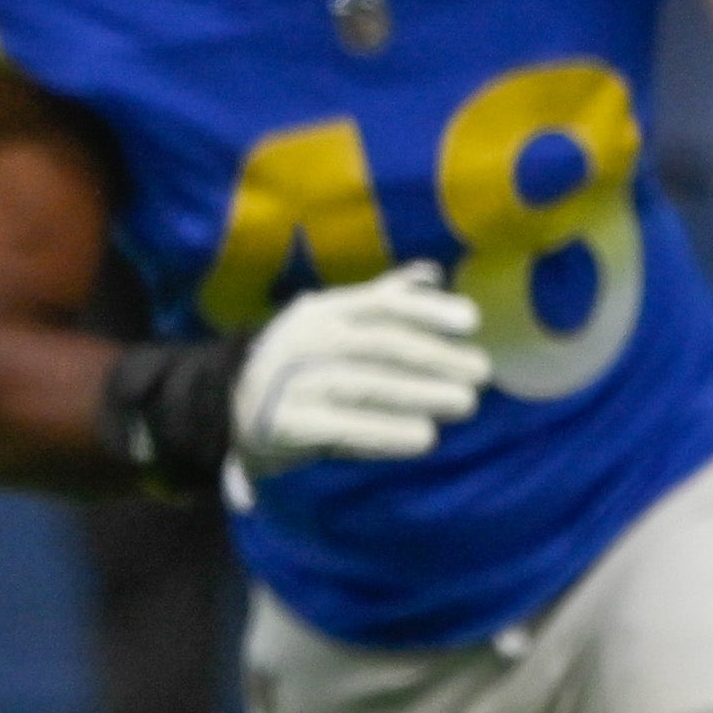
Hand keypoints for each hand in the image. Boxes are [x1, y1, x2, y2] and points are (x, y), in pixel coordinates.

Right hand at [230, 264, 491, 474]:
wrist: (231, 410)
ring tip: (464, 404)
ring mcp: (292, 384)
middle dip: (436, 357)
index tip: (471, 323)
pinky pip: (345, 428)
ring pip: (367, 385)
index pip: (380, 304)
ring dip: (421, 394)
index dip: (428, 311)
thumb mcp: (330, 323)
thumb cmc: (301, 364)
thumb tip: (430, 274)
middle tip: (481, 374)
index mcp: (321, 311)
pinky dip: (387, 433)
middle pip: (380, 345)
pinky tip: (423, 438)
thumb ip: (379, 300)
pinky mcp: (286, 425)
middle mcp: (305, 341)